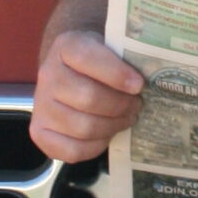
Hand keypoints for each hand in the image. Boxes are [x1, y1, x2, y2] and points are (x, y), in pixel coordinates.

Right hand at [30, 28, 144, 161]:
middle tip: (137, 105)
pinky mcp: (40, 132)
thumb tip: (158, 74)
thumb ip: (126, 56)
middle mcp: (48, 74)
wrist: (69, 70)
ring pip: (83, 127)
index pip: (89, 59)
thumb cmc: (98, 61)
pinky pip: (72, 150)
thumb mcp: (109, 47)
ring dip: (113, 126)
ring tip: (126, 118)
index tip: (139, 85)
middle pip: (89, 98)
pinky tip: (107, 134)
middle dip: (121, 105)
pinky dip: (96, 146)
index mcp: (66, 46)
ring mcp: (41, 105)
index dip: (117, 74)